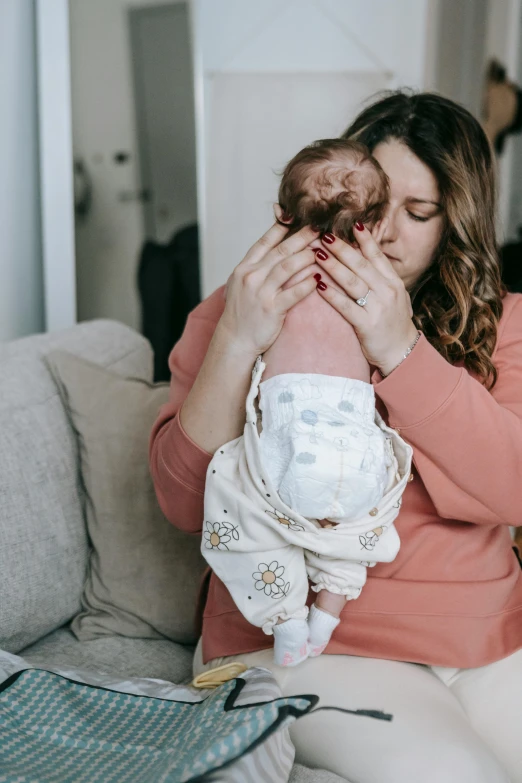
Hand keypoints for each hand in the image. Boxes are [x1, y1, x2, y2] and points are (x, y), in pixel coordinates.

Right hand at [218, 209, 318, 355]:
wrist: (235, 340)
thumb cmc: (243, 312)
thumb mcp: (242, 283)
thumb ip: (258, 266)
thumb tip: (276, 247)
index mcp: (244, 267)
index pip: (265, 240)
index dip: (282, 226)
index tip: (298, 215)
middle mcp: (251, 276)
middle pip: (281, 250)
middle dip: (302, 237)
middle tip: (319, 227)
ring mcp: (260, 292)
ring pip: (288, 267)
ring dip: (307, 256)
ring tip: (323, 249)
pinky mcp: (271, 309)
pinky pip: (294, 292)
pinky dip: (308, 283)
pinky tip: (320, 277)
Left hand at [313, 222, 418, 375]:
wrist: (401, 353)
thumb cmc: (392, 323)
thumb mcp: (392, 296)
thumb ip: (379, 277)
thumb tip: (362, 255)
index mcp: (393, 282)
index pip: (376, 255)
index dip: (364, 239)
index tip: (352, 223)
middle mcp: (387, 291)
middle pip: (361, 264)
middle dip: (341, 248)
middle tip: (322, 234)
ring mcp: (378, 308)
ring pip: (352, 282)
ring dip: (333, 266)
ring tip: (316, 253)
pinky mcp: (367, 325)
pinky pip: (346, 306)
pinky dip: (331, 294)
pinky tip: (318, 284)